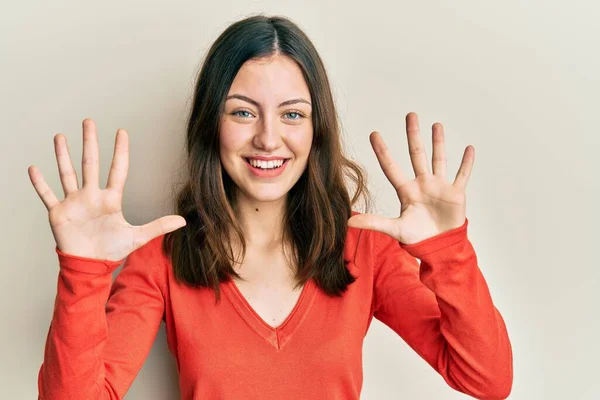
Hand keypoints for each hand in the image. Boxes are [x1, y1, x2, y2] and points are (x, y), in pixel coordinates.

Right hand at [28, 118, 186, 261]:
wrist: (91, 266)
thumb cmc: (112, 250)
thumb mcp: (138, 237)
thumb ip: (159, 227)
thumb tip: (184, 221)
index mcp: (111, 199)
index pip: (117, 169)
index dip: (120, 151)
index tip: (122, 132)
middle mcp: (92, 196)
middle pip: (90, 163)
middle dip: (90, 142)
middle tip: (89, 121)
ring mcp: (74, 202)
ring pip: (67, 173)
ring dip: (63, 155)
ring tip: (61, 136)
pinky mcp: (59, 213)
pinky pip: (47, 195)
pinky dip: (40, 183)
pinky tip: (34, 168)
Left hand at [347, 112, 473, 244]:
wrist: (439, 247)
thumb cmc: (416, 237)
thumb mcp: (394, 229)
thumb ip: (373, 222)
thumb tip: (348, 221)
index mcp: (406, 191)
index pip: (391, 166)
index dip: (382, 151)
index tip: (373, 133)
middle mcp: (422, 184)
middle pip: (417, 154)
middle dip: (413, 135)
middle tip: (410, 115)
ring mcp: (439, 187)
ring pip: (439, 159)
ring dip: (438, 142)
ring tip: (436, 125)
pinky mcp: (455, 193)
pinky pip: (462, 175)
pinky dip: (466, 163)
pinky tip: (469, 149)